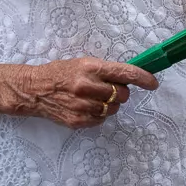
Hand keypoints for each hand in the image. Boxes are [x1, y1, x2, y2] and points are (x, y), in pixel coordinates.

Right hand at [0, 57, 157, 128]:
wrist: (33, 89)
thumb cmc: (61, 73)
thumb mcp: (83, 64)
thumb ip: (106, 71)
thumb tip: (133, 78)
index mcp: (90, 67)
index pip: (125, 73)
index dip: (143, 78)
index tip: (153, 83)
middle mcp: (86, 86)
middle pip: (122, 95)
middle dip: (119, 92)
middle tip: (106, 89)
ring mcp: (81, 105)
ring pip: (114, 109)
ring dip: (110, 105)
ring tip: (93, 98)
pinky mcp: (77, 121)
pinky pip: (102, 120)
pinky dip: (99, 115)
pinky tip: (86, 107)